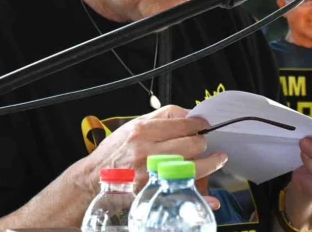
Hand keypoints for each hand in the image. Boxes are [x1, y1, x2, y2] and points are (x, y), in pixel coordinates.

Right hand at [87, 105, 227, 194]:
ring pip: (195, 167)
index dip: (199, 125)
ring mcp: (152, 173)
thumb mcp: (132, 126)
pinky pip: (184, 192)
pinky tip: (211, 196)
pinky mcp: (154, 191)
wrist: (93, 180)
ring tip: (217, 159)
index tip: (204, 126)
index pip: (183, 124)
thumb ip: (161, 117)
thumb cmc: (113, 153)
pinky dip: (201, 196)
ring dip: (211, 163)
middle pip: (193, 145)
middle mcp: (148, 152)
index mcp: (143, 131)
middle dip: (202, 143)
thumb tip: (188, 114)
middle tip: (202, 144)